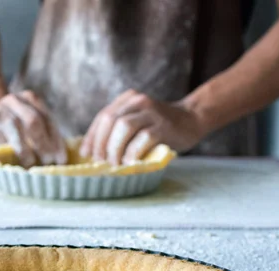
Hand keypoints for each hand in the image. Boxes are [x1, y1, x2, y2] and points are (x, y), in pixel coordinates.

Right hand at [0, 91, 66, 167]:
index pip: (48, 120)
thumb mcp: (30, 125)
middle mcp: (16, 100)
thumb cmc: (15, 127)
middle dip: (43, 144)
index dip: (56, 140)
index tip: (60, 159)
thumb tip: (60, 160)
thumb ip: (44, 136)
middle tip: (47, 162)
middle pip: (33, 121)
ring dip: (23, 146)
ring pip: (13, 124)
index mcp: (32, 99)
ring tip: (29, 162)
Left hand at [80, 90, 203, 164]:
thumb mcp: (136, 122)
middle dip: (101, 143)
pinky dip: (133, 152)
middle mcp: (138, 101)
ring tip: (114, 163)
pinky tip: (130, 162)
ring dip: (115, 148)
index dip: (92, 136)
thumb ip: (118, 130)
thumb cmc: (159, 127)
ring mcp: (151, 112)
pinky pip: (143, 138)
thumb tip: (94, 152)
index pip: (102, 117)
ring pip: (124, 127)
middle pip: (110, 120)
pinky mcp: (163, 126)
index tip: (86, 154)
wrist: (192, 120)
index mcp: (127, 99)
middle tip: (100, 161)